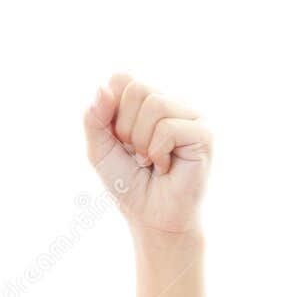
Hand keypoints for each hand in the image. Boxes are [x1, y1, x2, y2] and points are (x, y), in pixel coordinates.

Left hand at [85, 73, 211, 238]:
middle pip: (136, 89)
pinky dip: (158, 152)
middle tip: (136, 153)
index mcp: (147, 102)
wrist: (150, 217)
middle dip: (125, 129)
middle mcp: (171, 102)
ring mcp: (190, 115)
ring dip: (141, 142)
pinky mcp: (204, 132)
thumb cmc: (127, 183)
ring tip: (150, 160)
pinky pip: (168, 127)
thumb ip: (94, 118)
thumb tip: (104, 87)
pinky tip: (166, 166)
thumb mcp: (99, 150)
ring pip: (154, 105)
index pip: (121, 79)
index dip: (111, 110)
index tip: (118, 139)